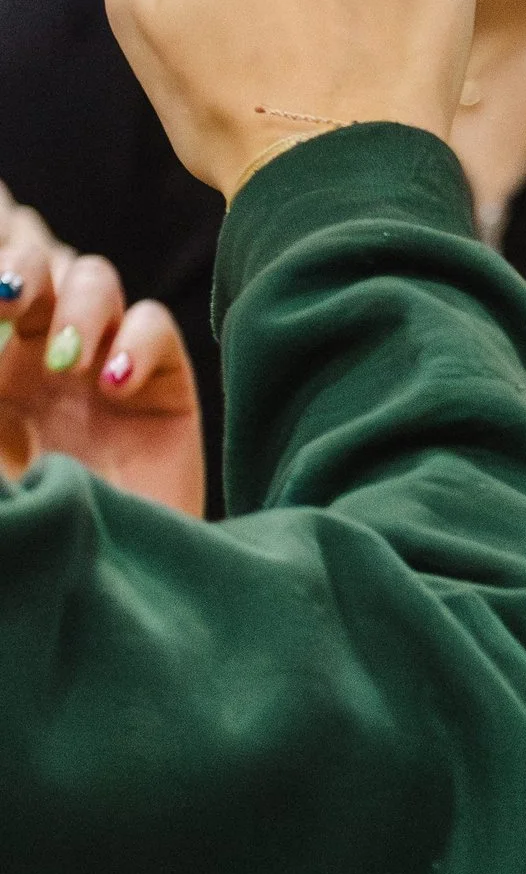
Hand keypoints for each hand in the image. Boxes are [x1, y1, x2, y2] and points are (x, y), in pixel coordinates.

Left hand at [0, 188, 202, 512]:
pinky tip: (116, 386)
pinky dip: (136, 341)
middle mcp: (38, 358)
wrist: (103, 605)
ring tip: (68, 361)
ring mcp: (101, 365)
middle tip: (8, 300)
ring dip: (76, 306)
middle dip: (22, 269)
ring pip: (93, 280)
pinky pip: (154, 325)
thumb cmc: (27, 539)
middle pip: (36, 268)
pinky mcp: (161, 385)